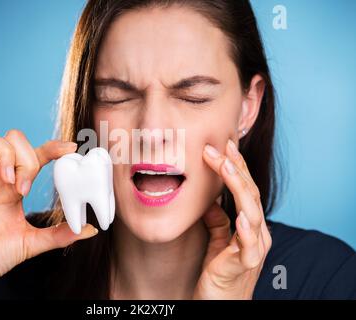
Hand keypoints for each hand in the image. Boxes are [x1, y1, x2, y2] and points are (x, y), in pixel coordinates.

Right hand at [0, 129, 97, 298]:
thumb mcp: (32, 242)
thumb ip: (60, 234)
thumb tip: (90, 229)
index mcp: (15, 185)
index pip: (36, 154)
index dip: (53, 147)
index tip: (70, 148)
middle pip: (13, 139)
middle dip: (25, 157)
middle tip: (24, 187)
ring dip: (3, 154)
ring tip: (7, 181)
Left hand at [193, 139, 271, 299]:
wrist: (220, 305)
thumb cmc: (219, 273)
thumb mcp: (217, 240)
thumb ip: (217, 220)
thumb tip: (209, 200)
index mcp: (250, 224)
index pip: (245, 189)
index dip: (235, 166)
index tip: (223, 146)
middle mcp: (257, 233)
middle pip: (249, 194)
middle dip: (234, 168)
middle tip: (218, 147)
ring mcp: (253, 248)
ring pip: (251, 211)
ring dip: (238, 187)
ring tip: (226, 167)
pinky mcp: (244, 265)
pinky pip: (249, 246)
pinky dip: (246, 229)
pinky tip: (240, 215)